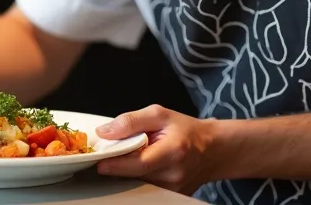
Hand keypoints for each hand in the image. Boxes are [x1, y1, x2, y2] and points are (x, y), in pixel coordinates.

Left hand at [94, 105, 219, 194]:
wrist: (211, 150)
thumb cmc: (185, 130)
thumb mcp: (159, 114)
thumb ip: (131, 121)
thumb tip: (104, 132)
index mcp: (173, 151)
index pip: (139, 163)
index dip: (116, 164)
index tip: (99, 161)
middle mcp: (174, 174)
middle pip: (134, 176)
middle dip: (117, 166)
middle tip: (106, 154)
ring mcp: (173, 189)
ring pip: (137, 184)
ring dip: (126, 172)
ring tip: (126, 156)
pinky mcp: (171, 196)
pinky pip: (145, 187)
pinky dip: (136, 177)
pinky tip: (137, 165)